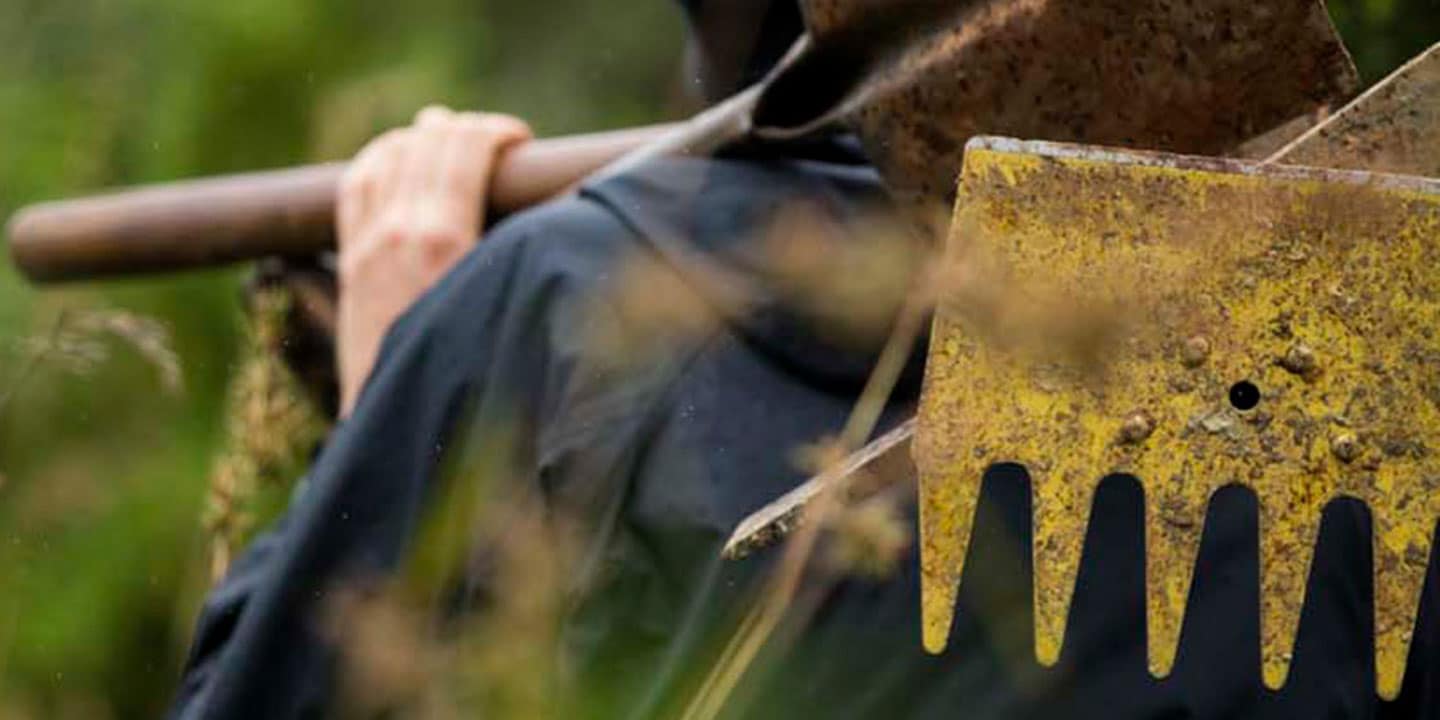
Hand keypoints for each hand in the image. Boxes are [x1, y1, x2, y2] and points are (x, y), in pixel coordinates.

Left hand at [335, 106, 531, 416]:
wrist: (407, 430)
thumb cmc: (475, 379)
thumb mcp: (511, 308)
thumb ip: (529, 256)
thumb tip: (569, 213)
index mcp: (441, 238)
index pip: (465, 147)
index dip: (498, 132)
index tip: (524, 142)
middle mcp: (396, 231)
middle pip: (428, 142)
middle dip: (467, 130)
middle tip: (499, 145)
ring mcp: (366, 245)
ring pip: (386, 156)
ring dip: (421, 139)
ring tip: (452, 141)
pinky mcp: (351, 263)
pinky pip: (355, 185)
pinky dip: (380, 159)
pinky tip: (400, 160)